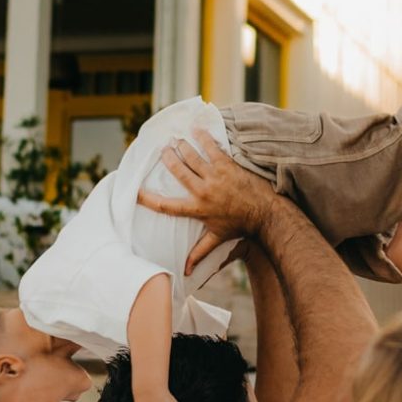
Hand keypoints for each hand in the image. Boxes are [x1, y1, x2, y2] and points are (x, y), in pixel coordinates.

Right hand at [138, 130, 275, 273]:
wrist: (265, 212)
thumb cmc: (240, 225)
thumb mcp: (217, 238)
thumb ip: (199, 252)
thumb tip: (185, 272)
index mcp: (197, 209)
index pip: (167, 206)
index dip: (149, 200)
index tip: (136, 193)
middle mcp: (203, 191)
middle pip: (178, 171)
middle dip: (168, 159)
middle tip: (162, 150)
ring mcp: (215, 176)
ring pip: (192, 156)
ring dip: (182, 146)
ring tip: (174, 140)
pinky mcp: (227, 165)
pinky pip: (211, 147)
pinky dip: (203, 137)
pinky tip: (196, 129)